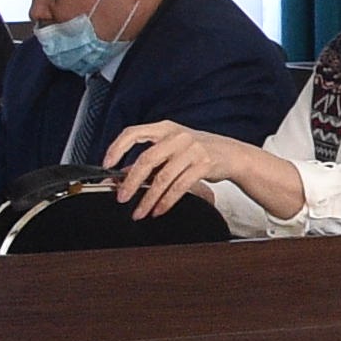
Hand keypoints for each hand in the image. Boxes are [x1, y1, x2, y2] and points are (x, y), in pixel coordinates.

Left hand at [102, 119, 263, 220]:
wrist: (233, 154)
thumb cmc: (198, 151)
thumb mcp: (172, 150)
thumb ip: (149, 161)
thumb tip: (121, 177)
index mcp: (165, 128)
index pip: (133, 133)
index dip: (117, 148)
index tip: (107, 165)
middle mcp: (178, 136)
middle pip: (147, 159)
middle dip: (131, 182)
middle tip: (121, 198)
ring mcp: (192, 149)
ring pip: (163, 177)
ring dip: (148, 198)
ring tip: (139, 212)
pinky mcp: (203, 164)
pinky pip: (179, 186)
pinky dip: (166, 201)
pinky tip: (158, 210)